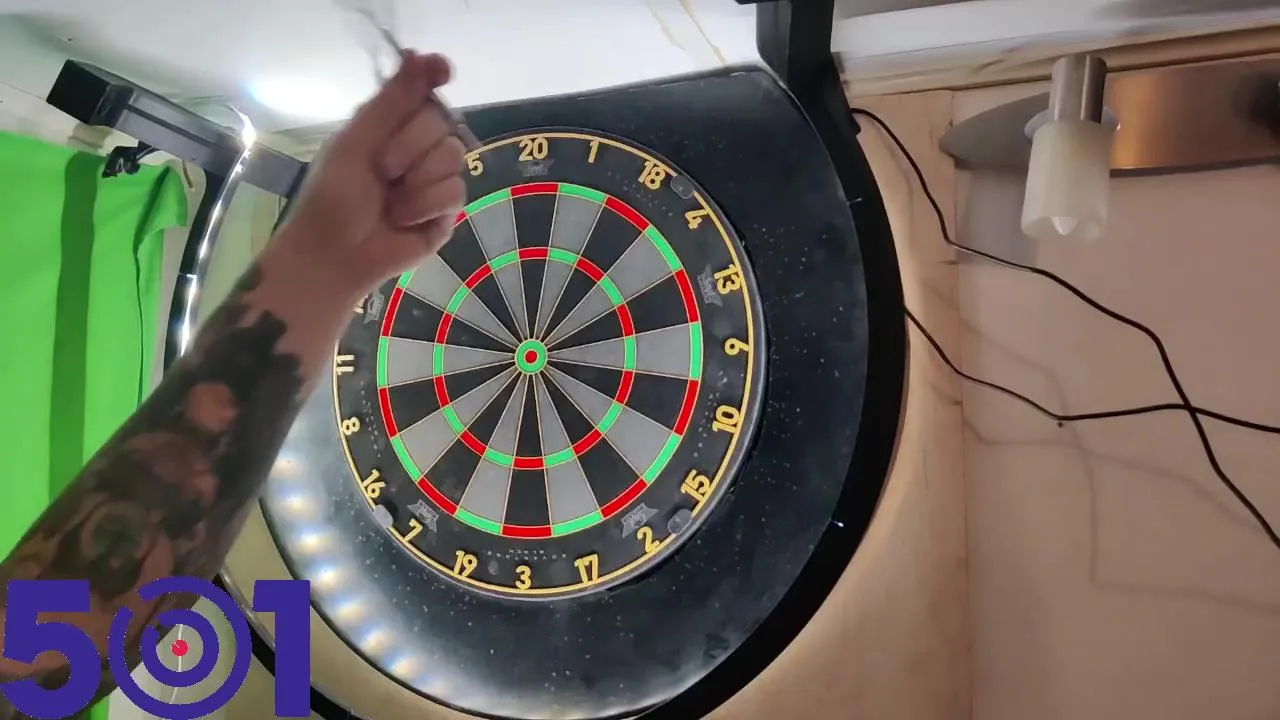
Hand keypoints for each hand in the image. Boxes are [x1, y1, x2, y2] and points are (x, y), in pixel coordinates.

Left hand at [274, 51, 466, 293]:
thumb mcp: (357, 141)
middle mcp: (416, 148)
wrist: (336, 255)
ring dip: (417, 182)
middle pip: (443, 123)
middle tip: (383, 170)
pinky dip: (426, 205)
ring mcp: (434, 180)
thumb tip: (423, 55)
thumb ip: (392, 101)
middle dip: (411, 147)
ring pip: (454, 157)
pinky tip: (404, 220)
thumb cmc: (334, 197)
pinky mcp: (446, 212)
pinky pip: (455, 192)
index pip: (424, 90)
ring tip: (391, 202)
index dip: (435, 77)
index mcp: (390, 126)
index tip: (443, 71)